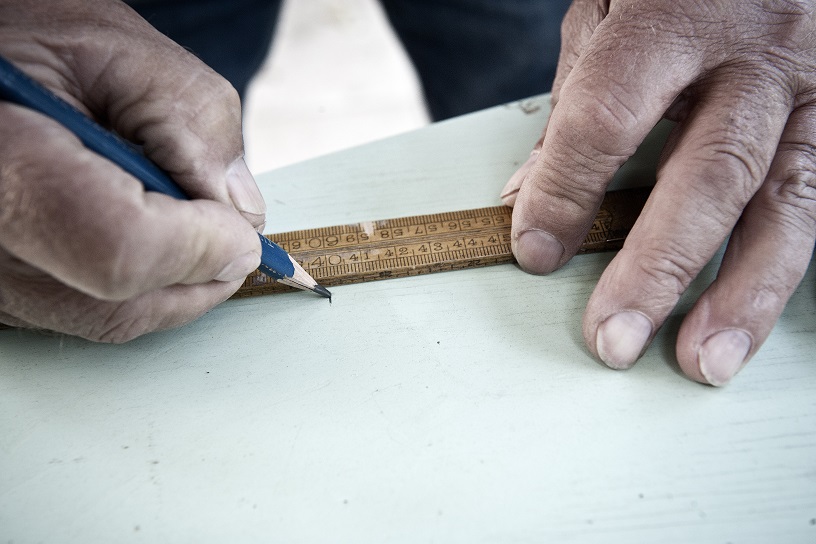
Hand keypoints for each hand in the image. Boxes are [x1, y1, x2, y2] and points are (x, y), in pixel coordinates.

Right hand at [0, 0, 266, 341]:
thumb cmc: (28, 38)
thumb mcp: (121, 53)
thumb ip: (194, 124)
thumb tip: (241, 215)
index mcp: (8, 164)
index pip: (123, 248)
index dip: (201, 246)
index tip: (241, 229)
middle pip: (122, 299)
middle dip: (201, 267)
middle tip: (227, 227)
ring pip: (111, 317)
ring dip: (177, 280)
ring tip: (187, 221)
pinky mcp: (1, 295)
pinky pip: (87, 313)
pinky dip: (141, 286)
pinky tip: (149, 236)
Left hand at [501, 0, 815, 384]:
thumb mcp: (607, 11)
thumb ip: (574, 104)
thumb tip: (529, 199)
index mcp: (677, 14)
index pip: (607, 118)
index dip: (565, 191)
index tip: (535, 252)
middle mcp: (758, 53)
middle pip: (707, 175)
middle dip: (656, 269)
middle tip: (614, 339)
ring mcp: (814, 85)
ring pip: (788, 202)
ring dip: (744, 294)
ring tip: (703, 362)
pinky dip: (789, 263)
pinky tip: (755, 312)